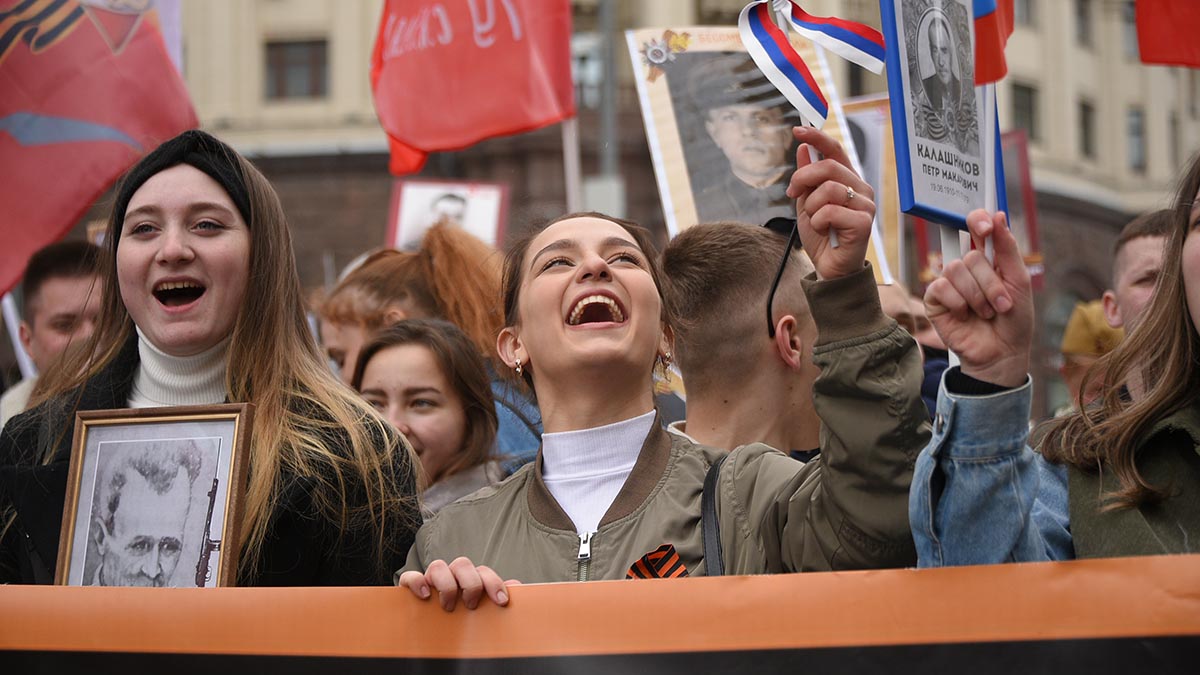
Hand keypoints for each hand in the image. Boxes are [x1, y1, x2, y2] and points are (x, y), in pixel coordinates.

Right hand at [397, 557, 520, 611]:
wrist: (433, 634)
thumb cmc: (463, 618)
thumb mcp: (482, 611)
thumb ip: (497, 598)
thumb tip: (516, 587)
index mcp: (470, 579)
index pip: (484, 572)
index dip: (494, 583)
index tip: (501, 602)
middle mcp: (451, 576)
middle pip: (462, 564)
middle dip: (470, 583)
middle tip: (471, 605)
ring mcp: (431, 580)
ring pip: (438, 566)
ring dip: (446, 585)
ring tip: (449, 607)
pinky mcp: (411, 587)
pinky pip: (410, 576)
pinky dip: (417, 582)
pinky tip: (425, 596)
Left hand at [785, 126, 875, 279]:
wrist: (829, 268)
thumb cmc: (822, 236)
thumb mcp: (807, 203)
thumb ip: (806, 178)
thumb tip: (803, 149)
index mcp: (849, 180)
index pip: (836, 150)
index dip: (817, 137)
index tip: (797, 129)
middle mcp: (861, 189)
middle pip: (828, 167)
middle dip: (803, 178)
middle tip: (792, 194)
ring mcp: (865, 205)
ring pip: (828, 189)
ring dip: (811, 206)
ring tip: (815, 220)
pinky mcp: (864, 222)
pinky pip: (830, 211)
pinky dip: (819, 222)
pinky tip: (826, 231)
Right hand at [924, 210, 1032, 387]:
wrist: (1002, 352)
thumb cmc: (1015, 320)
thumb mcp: (1019, 281)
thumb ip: (1008, 249)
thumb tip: (998, 216)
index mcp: (988, 259)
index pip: (976, 228)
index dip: (977, 222)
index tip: (986, 228)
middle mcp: (967, 268)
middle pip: (971, 255)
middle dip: (990, 283)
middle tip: (1001, 304)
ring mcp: (949, 283)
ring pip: (956, 270)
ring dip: (977, 296)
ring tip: (985, 313)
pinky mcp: (935, 300)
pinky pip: (942, 287)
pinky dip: (959, 303)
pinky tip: (964, 316)